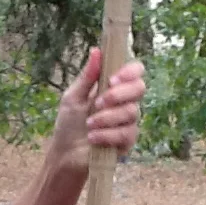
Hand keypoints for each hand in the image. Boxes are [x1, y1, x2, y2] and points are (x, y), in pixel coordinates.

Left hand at [48, 48, 143, 172]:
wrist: (66, 154)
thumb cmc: (69, 124)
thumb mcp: (73, 97)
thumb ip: (87, 76)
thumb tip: (96, 51)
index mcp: (114, 87)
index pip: (135, 72)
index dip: (129, 72)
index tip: (112, 79)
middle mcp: (125, 102)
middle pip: (140, 88)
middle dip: (118, 95)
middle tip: (98, 103)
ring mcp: (129, 122)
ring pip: (131, 112)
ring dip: (106, 118)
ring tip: (89, 126)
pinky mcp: (128, 141)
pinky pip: (126, 133)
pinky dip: (107, 135)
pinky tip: (93, 138)